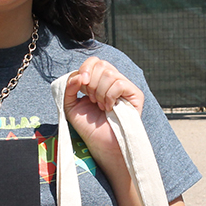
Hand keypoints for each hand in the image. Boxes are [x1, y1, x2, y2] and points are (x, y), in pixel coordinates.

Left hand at [62, 57, 143, 171]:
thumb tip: (79, 75)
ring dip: (100, 93)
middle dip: (91, 84)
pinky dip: (110, 96)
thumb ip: (69, 88)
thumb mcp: (71, 105)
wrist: (102, 144)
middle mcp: (113, 80)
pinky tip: (110, 108)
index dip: (85, 69)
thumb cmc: (88, 127)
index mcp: (99, 80)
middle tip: (92, 101)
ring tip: (101, 107)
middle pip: (101, 64)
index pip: (94, 61)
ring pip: (110, 74)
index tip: (81, 86)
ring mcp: (125, 86)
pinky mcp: (135, 94)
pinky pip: (120, 83)